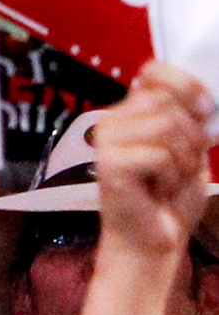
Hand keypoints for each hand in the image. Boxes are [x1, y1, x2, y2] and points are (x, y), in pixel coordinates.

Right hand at [95, 61, 215, 260]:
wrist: (151, 241)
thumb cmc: (170, 199)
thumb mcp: (190, 152)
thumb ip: (190, 122)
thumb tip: (203, 101)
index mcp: (132, 111)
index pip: (156, 72)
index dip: (186, 85)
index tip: (206, 109)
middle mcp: (114, 118)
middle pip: (169, 103)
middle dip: (192, 137)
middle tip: (182, 165)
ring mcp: (108, 139)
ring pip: (169, 127)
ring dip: (184, 160)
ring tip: (170, 179)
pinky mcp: (110, 163)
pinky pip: (161, 156)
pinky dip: (172, 177)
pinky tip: (158, 190)